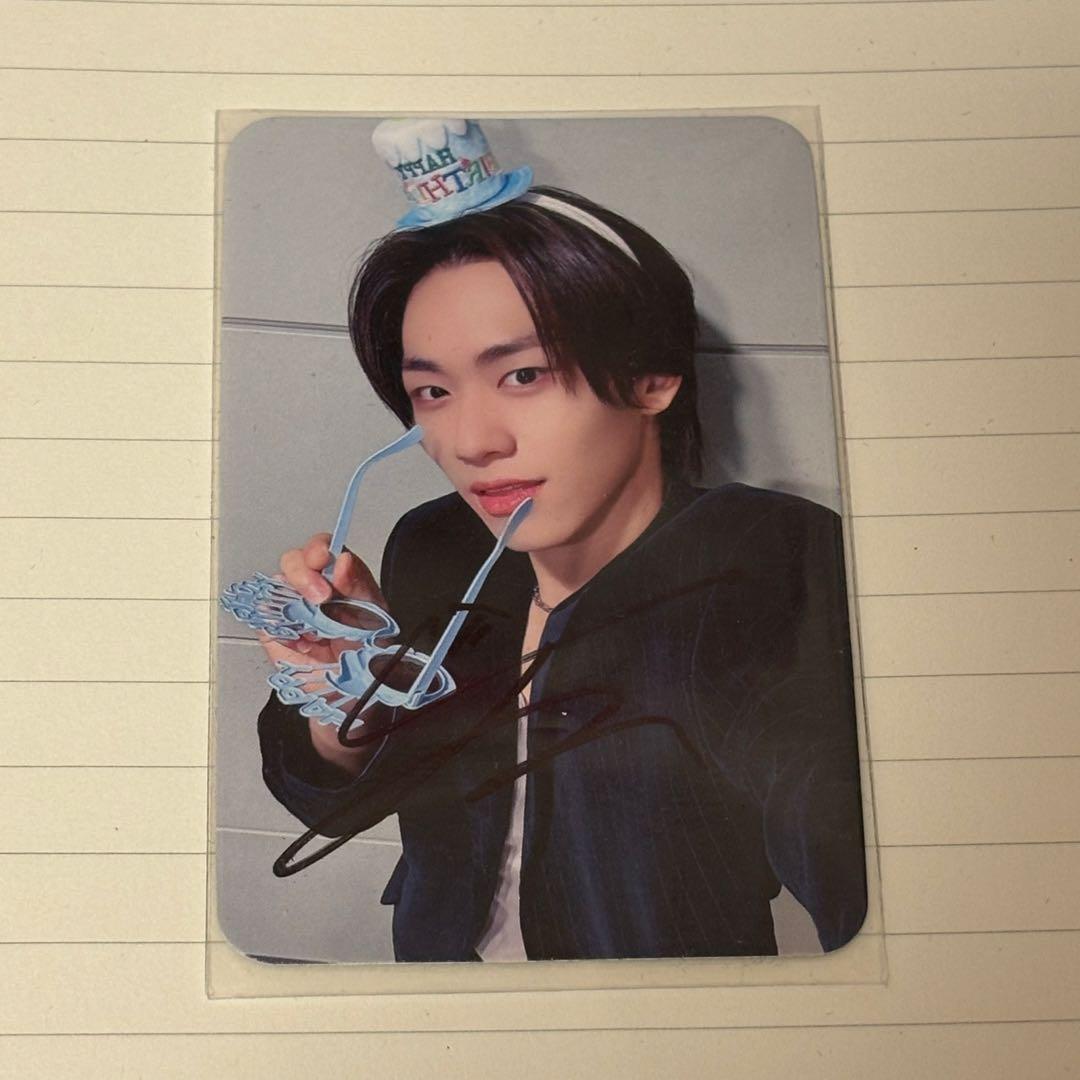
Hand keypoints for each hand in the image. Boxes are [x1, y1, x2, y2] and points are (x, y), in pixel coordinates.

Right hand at [257, 532, 386, 669]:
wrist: (351, 691)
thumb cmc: (365, 653)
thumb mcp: (373, 618)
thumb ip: (357, 586)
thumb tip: (343, 560)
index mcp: (340, 577)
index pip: (324, 548)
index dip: (319, 549)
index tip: (323, 559)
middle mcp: (313, 587)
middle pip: (295, 560)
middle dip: (304, 574)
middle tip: (320, 598)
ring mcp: (291, 606)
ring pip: (277, 585)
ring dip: (293, 603)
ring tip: (316, 630)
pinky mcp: (274, 628)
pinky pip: (267, 617)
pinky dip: (283, 629)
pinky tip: (303, 643)